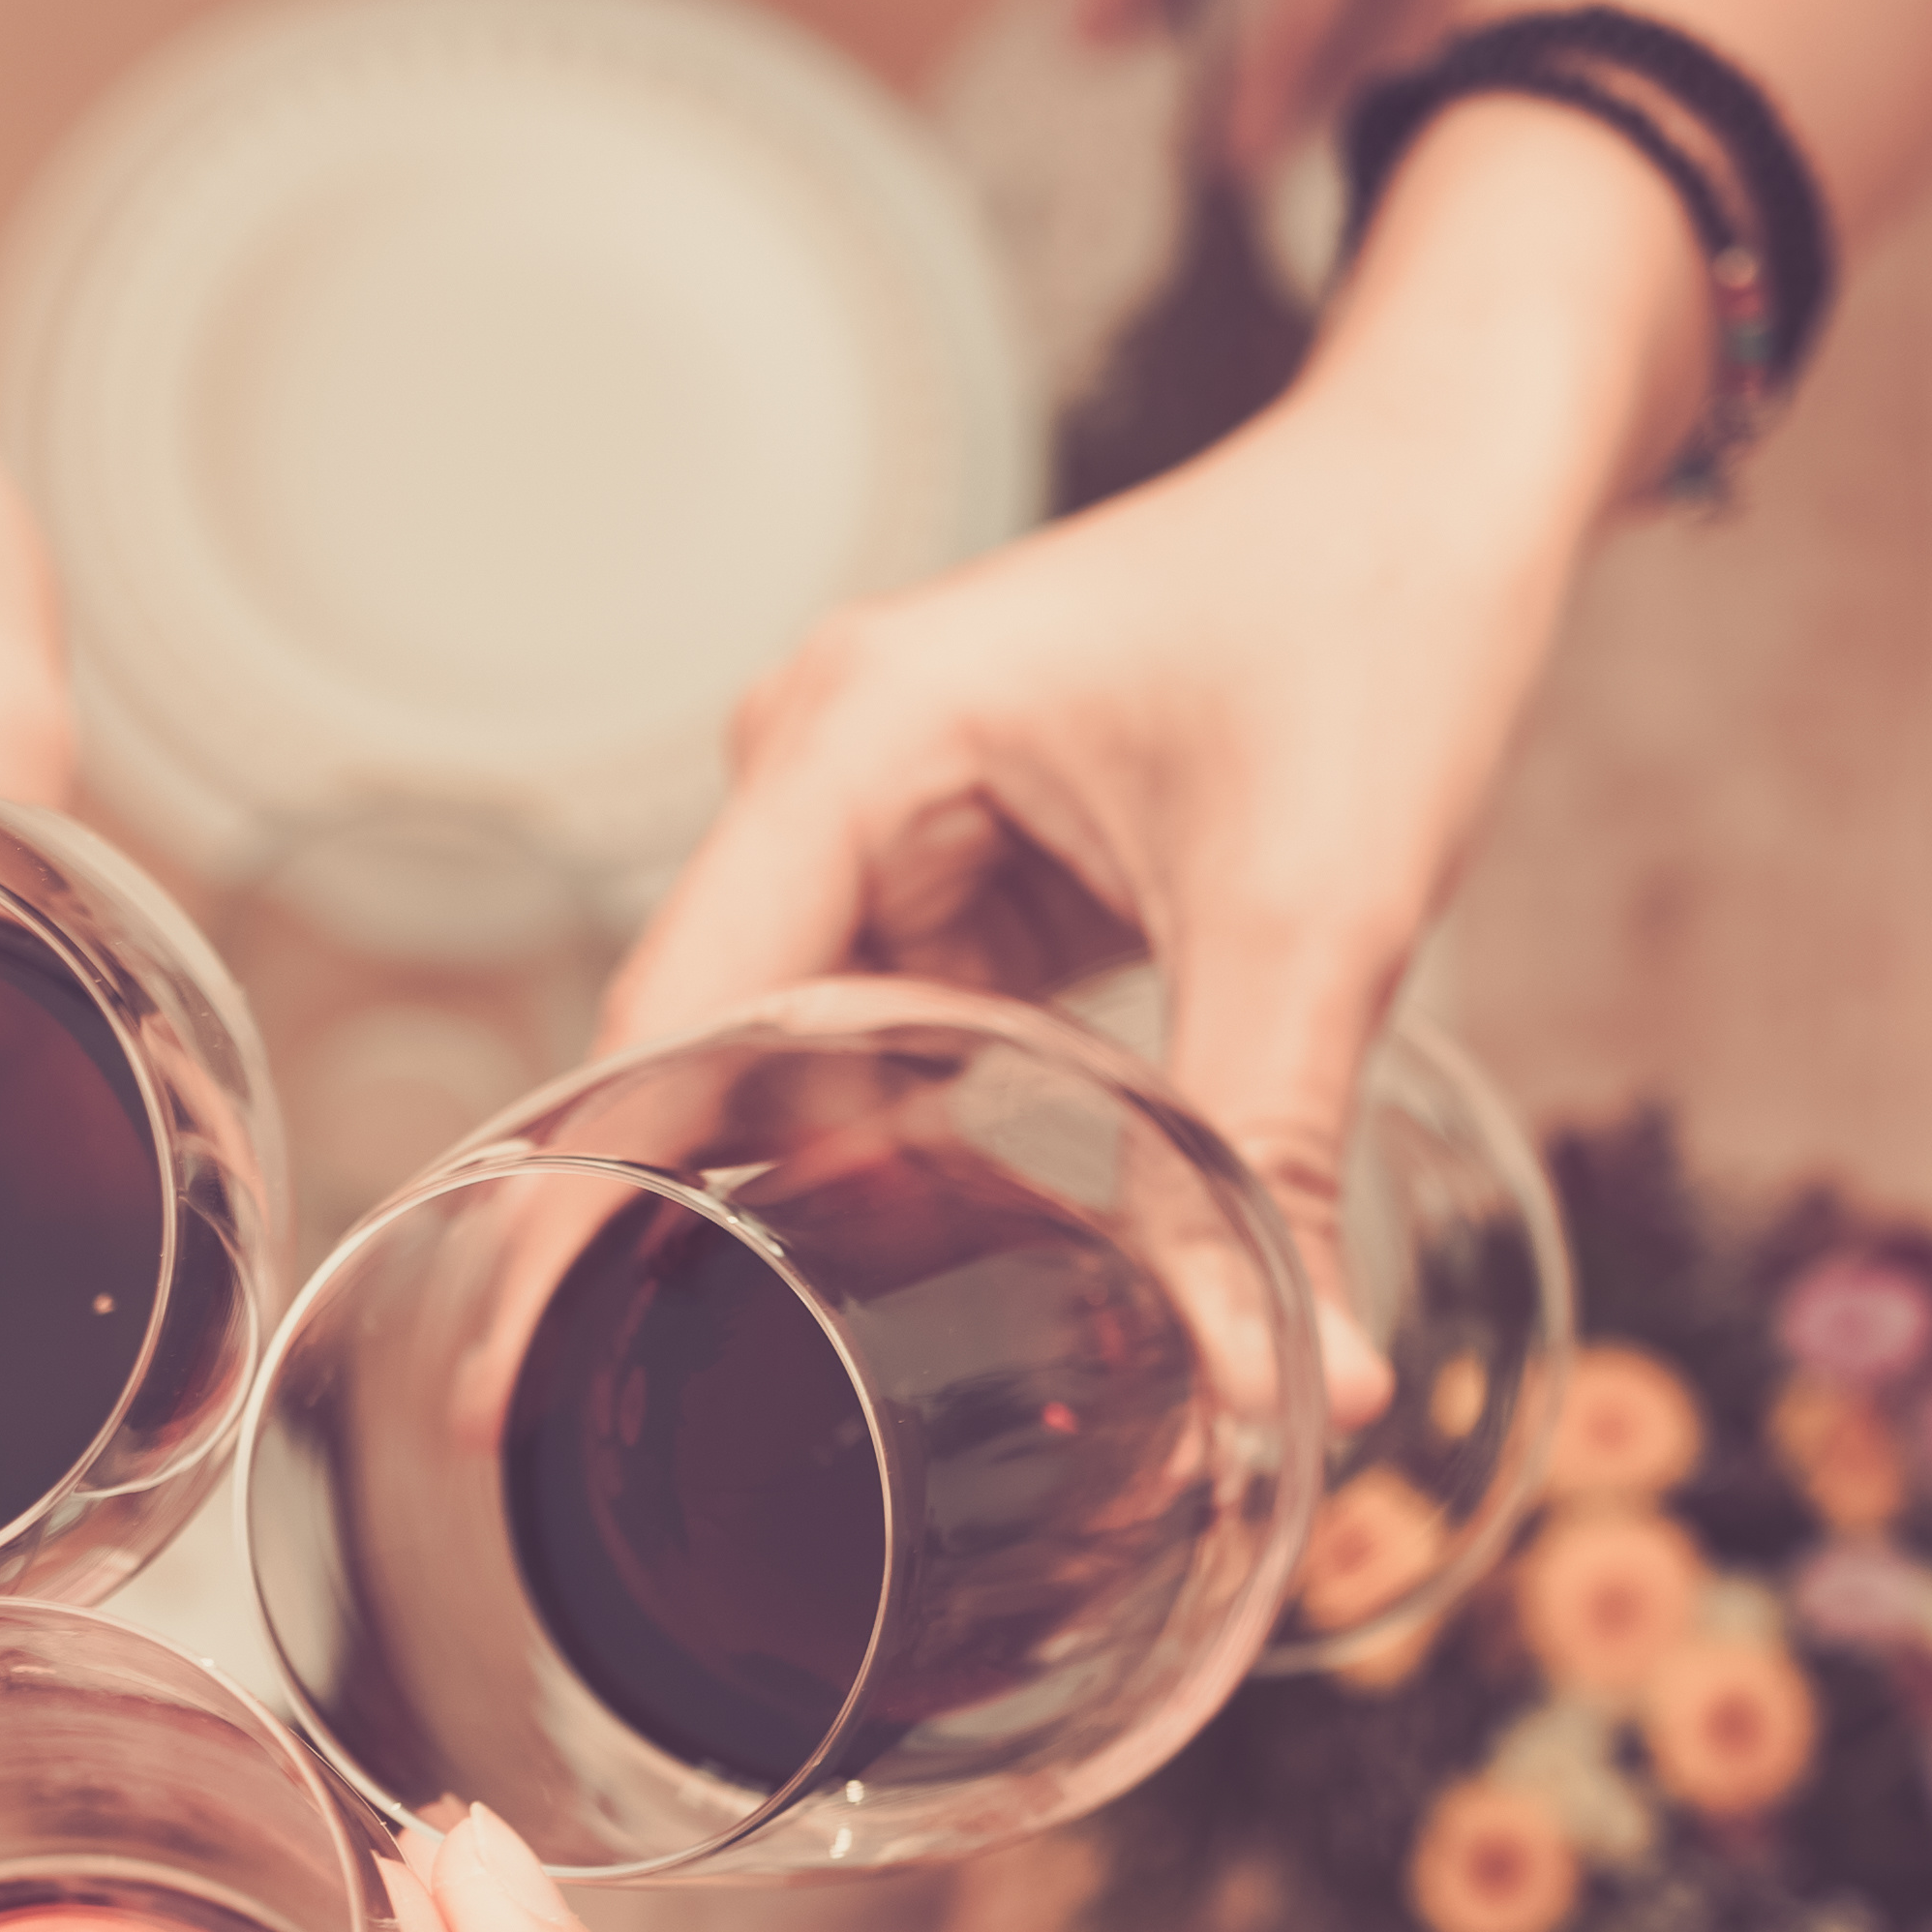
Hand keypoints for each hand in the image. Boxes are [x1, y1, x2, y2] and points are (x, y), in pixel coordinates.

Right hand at [608, 344, 1601, 1351]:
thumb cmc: (1369, 614)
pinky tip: (971, 1247)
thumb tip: (1308, 1389)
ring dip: (853, 1199)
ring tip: (893, 1374)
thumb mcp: (1319, 914)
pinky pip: (892, 1035)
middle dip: (721, 1239)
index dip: (578, 1212)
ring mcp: (877, 814)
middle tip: (718, 1448)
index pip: (665, 1020)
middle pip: (712, 1056)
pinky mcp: (949, 855)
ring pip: (808, 1064)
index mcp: (855, 744)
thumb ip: (1278, 1158)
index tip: (491, 1388)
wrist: (1439, 483)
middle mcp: (822, 770)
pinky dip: (930, 1140)